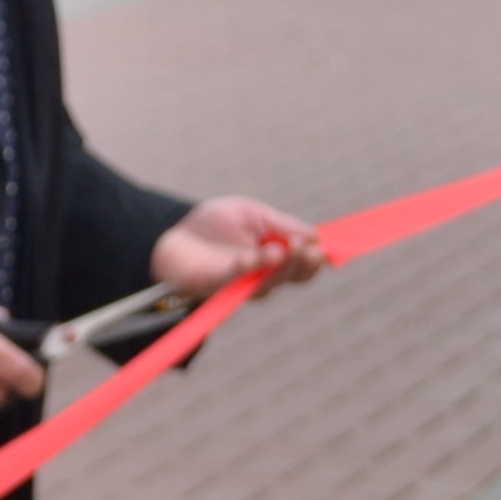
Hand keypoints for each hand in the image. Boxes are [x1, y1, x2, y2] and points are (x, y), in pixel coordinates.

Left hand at [154, 195, 323, 298]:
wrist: (174, 235)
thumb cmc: (215, 225)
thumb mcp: (252, 214)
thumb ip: (281, 225)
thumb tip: (315, 236)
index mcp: (278, 256)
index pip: (306, 264)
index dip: (319, 258)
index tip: (327, 248)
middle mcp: (266, 275)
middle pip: (295, 276)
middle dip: (304, 263)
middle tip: (308, 248)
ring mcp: (243, 283)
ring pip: (270, 281)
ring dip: (280, 267)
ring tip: (286, 250)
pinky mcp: (219, 285)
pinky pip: (237, 279)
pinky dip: (247, 266)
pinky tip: (253, 256)